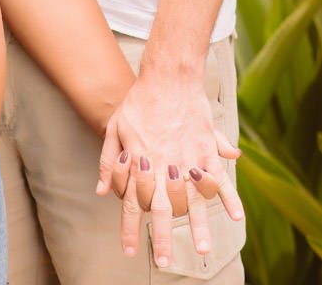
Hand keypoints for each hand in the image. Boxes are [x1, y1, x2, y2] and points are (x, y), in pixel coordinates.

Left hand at [96, 74, 242, 265]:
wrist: (167, 77)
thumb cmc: (138, 102)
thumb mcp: (116, 128)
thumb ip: (109, 161)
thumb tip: (101, 191)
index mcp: (139, 159)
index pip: (131, 201)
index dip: (129, 227)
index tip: (129, 251)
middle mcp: (163, 163)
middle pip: (162, 207)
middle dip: (162, 236)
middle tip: (165, 261)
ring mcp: (187, 157)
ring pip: (192, 199)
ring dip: (198, 225)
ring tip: (203, 249)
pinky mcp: (206, 148)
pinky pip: (219, 176)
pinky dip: (229, 196)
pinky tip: (236, 216)